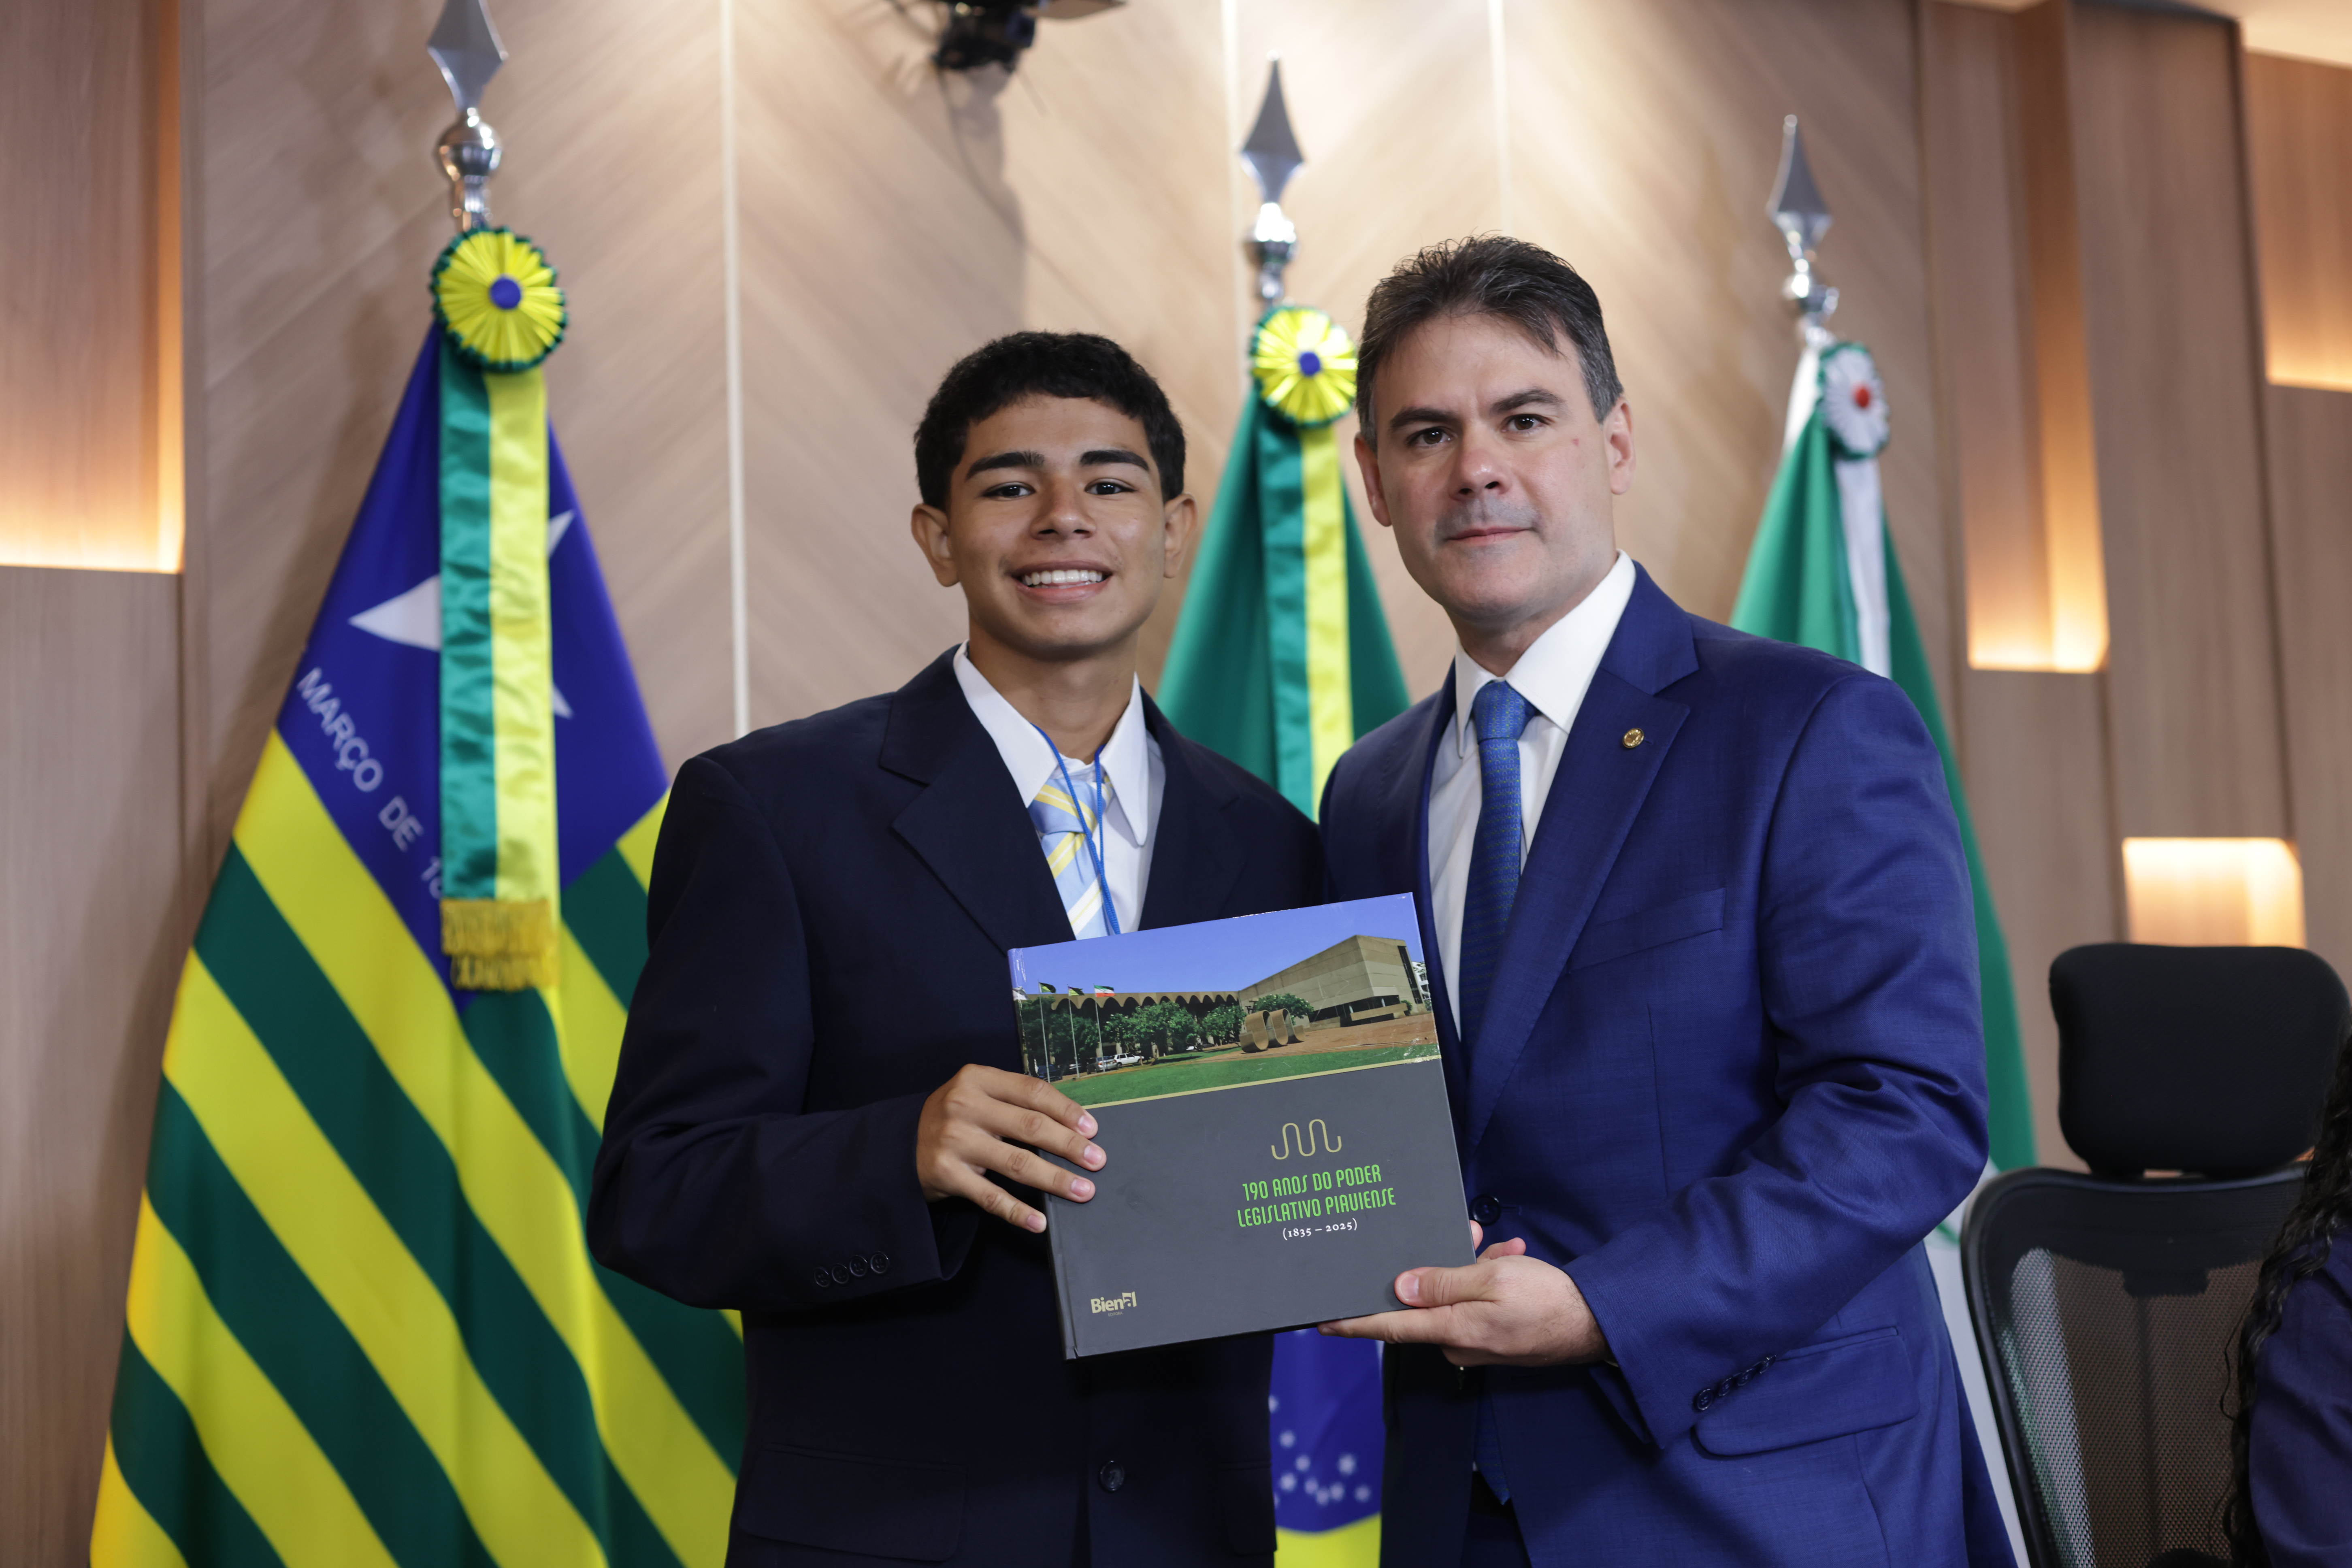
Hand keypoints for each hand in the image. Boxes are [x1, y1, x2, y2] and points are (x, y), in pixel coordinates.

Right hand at [915, 1065, 1104, 1232]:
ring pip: (1016, 1163)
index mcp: (978, 1079)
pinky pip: (990, 1197)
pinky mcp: (947, 1174)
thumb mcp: (978, 1095)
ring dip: (1055, 1179)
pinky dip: (1018, 1211)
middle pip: (1030, 1126)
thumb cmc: (955, 1118)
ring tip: (1083, 1190)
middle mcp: (965, 1106)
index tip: (1092, 1129)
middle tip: (1097, 1161)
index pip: (1033, 1091)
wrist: (901, 1144)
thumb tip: (1072, 1124)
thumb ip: (1016, 1101)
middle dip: (1069, 1146)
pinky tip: (1040, 1221)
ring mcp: (955, 1141)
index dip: (1066, 1110)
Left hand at [1317, 1222, 1610, 1366]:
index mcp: (1453, 1331)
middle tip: (1469, 1237)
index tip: (1321, 1320)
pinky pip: (1479, 1303)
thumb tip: (1401, 1288)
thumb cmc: (1548, 1302)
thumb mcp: (1492, 1280)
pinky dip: (1489, 1279)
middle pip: (1427, 1302)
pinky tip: (1509, 1257)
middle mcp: (1459, 1343)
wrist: (1600, 1326)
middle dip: (1438, 1264)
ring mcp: (1479, 1343)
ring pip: (1457, 1295)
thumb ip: (1443, 1283)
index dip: (1353, 1323)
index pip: (1389, 1328)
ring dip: (1471, 1267)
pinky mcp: (1498, 1337)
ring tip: (1498, 1247)